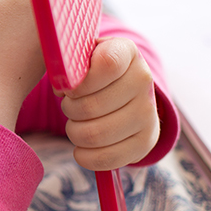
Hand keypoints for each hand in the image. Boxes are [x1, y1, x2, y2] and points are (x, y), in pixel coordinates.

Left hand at [60, 37, 158, 169]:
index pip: (106, 65)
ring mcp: (149, 112)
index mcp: (126, 52)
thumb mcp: (80, 55)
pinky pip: (107, 158)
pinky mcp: (146, 141)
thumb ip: (68, 61)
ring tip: (76, 122)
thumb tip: (61, 82)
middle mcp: (144, 80)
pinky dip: (85, 156)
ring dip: (74, 131)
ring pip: (94, 134)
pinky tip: (81, 147)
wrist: (122, 90)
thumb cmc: (89, 71)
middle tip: (69, 105)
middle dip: (69, 109)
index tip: (68, 88)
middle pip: (92, 106)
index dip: (79, 81)